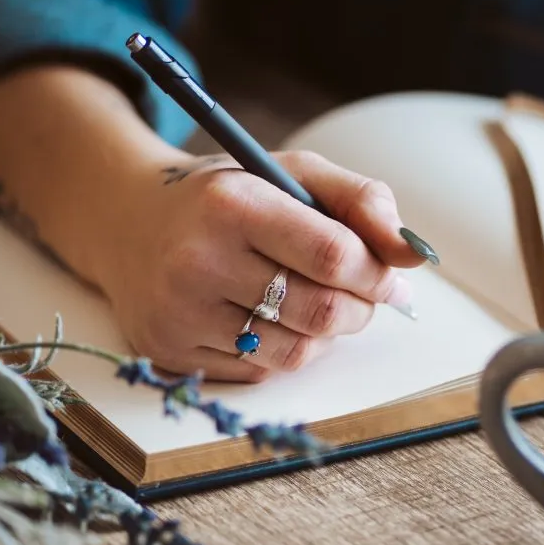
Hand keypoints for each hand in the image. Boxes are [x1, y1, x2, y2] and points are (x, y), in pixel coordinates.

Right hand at [93, 151, 426, 381]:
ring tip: (318, 304)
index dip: (377, 272)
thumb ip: (362, 201)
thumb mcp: (292, 174)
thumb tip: (415, 253)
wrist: (128, 223)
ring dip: (326, 335)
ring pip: (295, 352)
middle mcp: (197, 261)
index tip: (388, 275)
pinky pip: (259, 371)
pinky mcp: (169, 353)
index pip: (333, 255)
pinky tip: (271, 319)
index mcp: (232, 204)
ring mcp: (179, 314)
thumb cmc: (227, 197)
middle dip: (361, 308)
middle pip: (322, 311)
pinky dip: (284, 349)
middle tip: (363, 294)